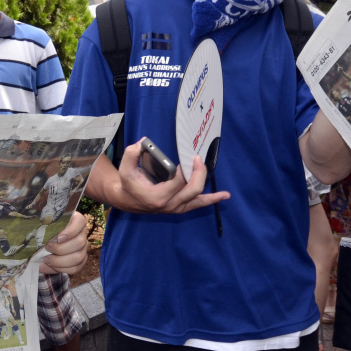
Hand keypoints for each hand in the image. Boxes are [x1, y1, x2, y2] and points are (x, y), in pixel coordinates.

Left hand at [39, 212, 88, 275]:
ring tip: (46, 260)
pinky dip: (62, 269)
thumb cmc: (46, 229)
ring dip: (60, 261)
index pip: (80, 222)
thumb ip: (44, 227)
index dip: (71, 231)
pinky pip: (75, 268)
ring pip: (78, 257)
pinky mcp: (80, 261)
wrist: (46, 241)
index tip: (59, 238)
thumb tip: (40, 239)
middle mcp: (82, 234)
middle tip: (47, 248)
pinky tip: (50, 267)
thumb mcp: (45, 225)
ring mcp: (83, 248)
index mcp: (76, 221)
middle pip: (79, 243)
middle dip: (61, 249)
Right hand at [115, 140, 229, 214]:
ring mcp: (175, 208)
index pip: (178, 181)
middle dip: (199, 174)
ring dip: (211, 196)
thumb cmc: (128, 184)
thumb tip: (143, 143)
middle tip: (198, 159)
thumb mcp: (125, 168)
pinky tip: (223, 197)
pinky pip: (196, 205)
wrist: (126, 200)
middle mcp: (169, 204)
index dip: (185, 169)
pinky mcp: (178, 208)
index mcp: (158, 196)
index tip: (187, 157)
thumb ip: (131, 154)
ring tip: (225, 194)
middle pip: (192, 190)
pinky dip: (209, 201)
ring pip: (197, 200)